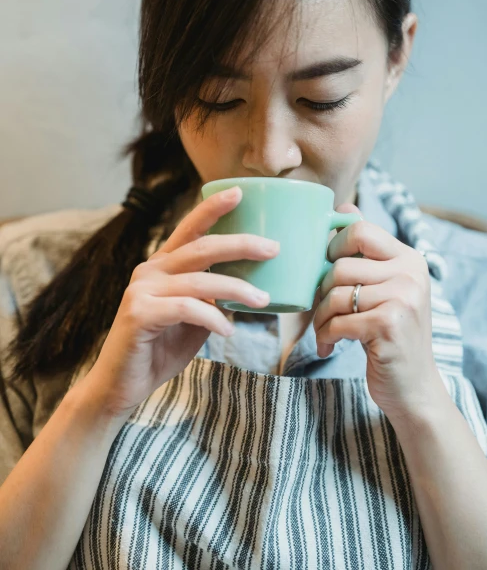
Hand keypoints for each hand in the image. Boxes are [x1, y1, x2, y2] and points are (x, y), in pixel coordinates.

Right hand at [83, 186, 278, 419]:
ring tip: (262, 301)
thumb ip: (211, 298)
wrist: (120, 386)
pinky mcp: (139, 313)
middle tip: (273, 248)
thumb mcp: (193, 318)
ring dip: (236, 289)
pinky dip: (213, 318)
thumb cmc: (160, 349)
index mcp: (162, 265)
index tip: (239, 192)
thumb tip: (250, 288)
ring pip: (199, 280)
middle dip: (241, 245)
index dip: (213, 208)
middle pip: (202, 248)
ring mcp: (142, 290)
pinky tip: (227, 331)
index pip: (190, 228)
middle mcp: (150, 270)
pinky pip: (186, 308)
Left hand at [314, 202, 442, 422]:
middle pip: (340, 265)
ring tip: (326, 331)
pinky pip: (338, 321)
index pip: (360, 230)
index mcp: (410, 259)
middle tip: (323, 310)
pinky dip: (325, 336)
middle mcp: (410, 274)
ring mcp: (402, 299)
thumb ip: (369, 253)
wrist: (414, 389)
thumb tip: (345, 206)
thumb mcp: (388, 288)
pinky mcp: (388, 325)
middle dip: (321, 291)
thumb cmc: (392, 336)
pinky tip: (329, 347)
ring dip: (321, 318)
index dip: (334, 246)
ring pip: (335, 294)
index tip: (329, 270)